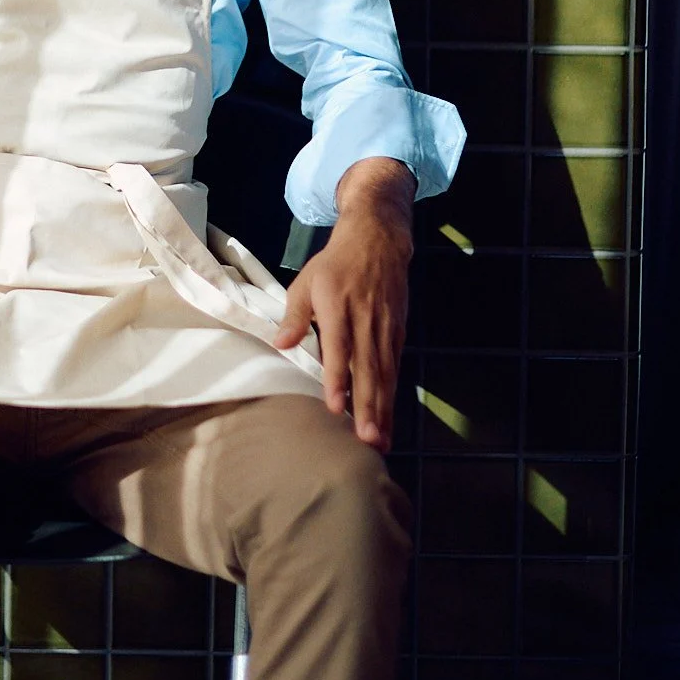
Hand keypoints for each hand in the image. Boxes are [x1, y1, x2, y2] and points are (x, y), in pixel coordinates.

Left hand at [273, 156, 413, 447]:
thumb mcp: (307, 281)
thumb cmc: (335, 264)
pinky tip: (387, 417)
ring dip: (382, 408)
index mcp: (338, 308)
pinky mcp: (398, 332)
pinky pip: (395, 368)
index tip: (335, 406)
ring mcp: (385, 328)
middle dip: (367, 406)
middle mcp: (365, 321)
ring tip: (379, 439)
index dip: (337, 378)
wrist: (377, 241)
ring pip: (385, 373)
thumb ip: (295, 314)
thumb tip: (281, 344)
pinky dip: (392, 394)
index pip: (339, 348)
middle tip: (366, 439)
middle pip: (367, 368)